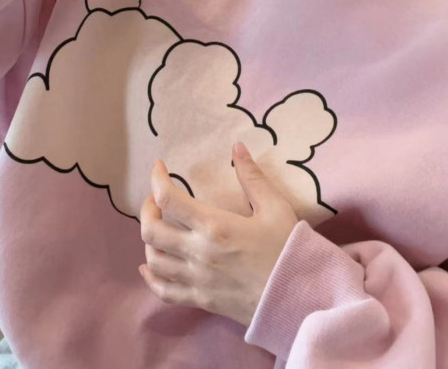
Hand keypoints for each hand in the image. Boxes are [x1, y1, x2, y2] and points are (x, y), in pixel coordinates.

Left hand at [138, 142, 299, 326]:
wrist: (299, 297)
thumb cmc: (288, 249)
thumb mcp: (274, 207)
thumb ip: (252, 177)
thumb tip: (237, 146)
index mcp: (215, 226)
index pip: (169, 198)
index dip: (157, 178)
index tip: (159, 166)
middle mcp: (199, 253)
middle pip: (151, 230)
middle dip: (147, 209)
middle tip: (156, 199)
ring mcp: (197, 279)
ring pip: (154, 260)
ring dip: (149, 239)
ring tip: (159, 227)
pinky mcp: (201, 300)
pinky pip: (164, 291)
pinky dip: (150, 278)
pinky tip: (149, 266)